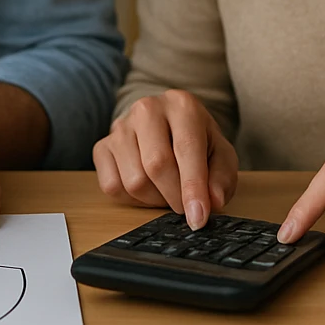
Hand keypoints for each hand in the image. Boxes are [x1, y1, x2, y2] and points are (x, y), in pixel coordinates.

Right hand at [91, 90, 237, 229]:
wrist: (167, 125)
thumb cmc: (196, 141)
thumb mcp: (220, 154)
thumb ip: (222, 177)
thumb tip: (214, 201)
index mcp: (182, 106)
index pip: (186, 149)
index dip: (192, 188)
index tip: (197, 218)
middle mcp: (147, 109)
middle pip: (156, 165)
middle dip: (174, 197)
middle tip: (185, 207)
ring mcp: (121, 127)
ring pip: (133, 180)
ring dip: (154, 199)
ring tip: (167, 191)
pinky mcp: (102, 146)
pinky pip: (111, 186)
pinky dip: (132, 199)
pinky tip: (146, 188)